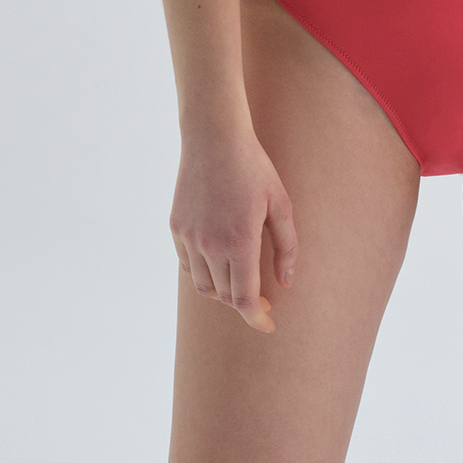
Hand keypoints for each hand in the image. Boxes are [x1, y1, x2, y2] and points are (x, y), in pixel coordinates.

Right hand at [169, 127, 298, 332]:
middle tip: (261, 295)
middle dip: (244, 301)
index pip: (243, 299)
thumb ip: (286, 246)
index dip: (256, 318)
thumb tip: (285, 282)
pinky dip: (204, 272)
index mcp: (240, 242)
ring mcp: (189, 238)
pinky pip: (189, 266)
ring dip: (223, 289)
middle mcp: (210, 245)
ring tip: (239, 276)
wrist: (214, 138)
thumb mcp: (280, 203)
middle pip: (225, 295)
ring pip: (204, 285)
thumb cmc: (253, 167)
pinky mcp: (176, 229)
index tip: (268, 324)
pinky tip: (218, 260)